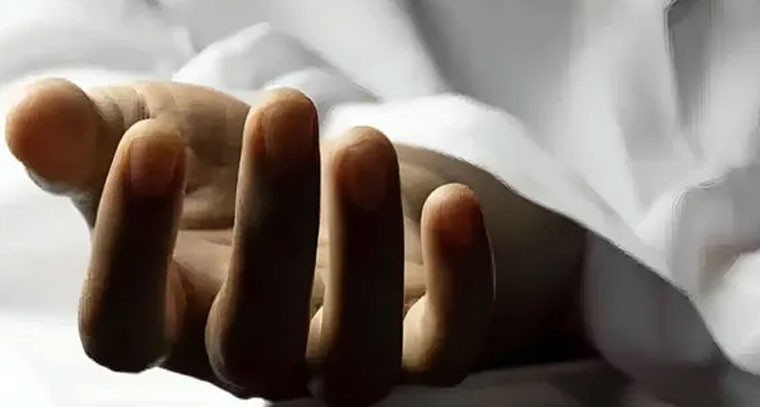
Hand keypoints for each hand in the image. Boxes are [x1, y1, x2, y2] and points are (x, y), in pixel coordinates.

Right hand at [5, 80, 500, 405]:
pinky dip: (460, 282)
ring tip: (358, 145)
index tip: (145, 142)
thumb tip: (29, 119)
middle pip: (253, 339)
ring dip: (361, 257)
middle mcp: (261, 355)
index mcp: (179, 314)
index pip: (125, 329)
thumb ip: (90, 136)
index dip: (126, 248)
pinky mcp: (426, 338)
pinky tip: (450, 201)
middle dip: (267, 225)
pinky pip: (447, 342)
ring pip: (355, 362)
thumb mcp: (158, 133)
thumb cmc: (233, 163)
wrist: (337, 172)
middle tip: (282, 112)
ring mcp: (346, 356)